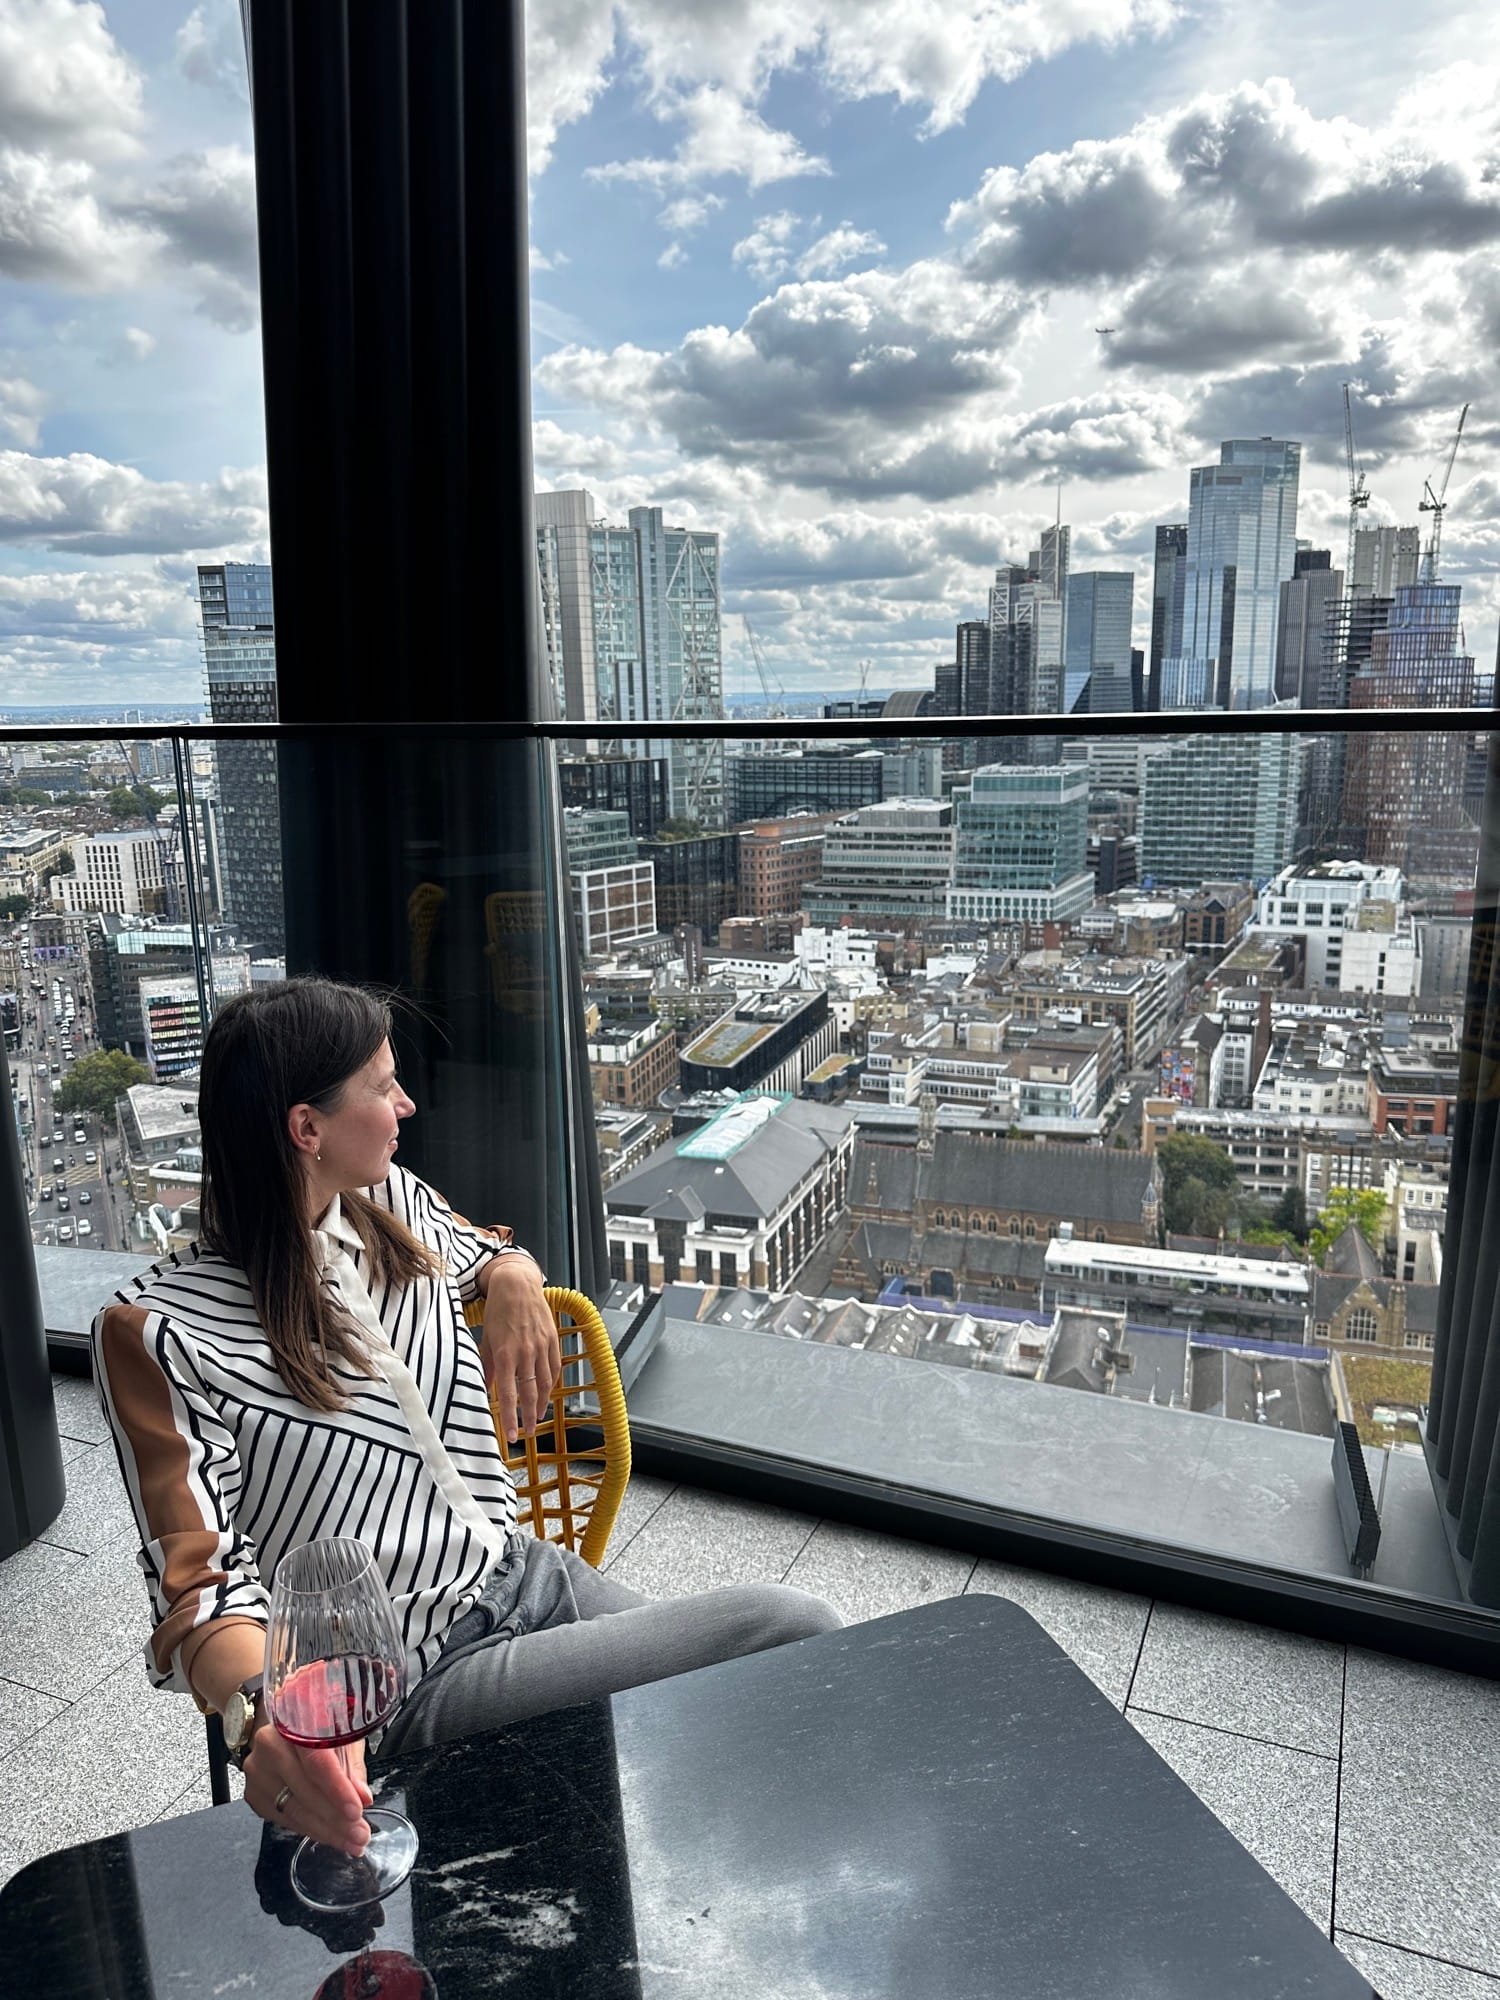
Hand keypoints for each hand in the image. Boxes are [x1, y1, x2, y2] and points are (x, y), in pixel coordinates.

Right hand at [242, 1715, 373, 1856]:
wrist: (283, 1725)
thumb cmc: (317, 1726)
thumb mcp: (342, 1734)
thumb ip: (352, 1766)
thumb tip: (363, 1797)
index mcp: (295, 1720)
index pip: (316, 1761)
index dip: (337, 1789)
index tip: (357, 1811)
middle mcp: (269, 1744)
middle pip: (304, 1790)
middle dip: (336, 1818)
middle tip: (360, 1834)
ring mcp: (257, 1770)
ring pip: (293, 1809)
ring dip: (325, 1829)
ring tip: (350, 1840)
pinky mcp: (253, 1792)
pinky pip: (283, 1817)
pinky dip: (309, 1828)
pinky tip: (329, 1834)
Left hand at [479, 1255, 560, 1442]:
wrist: (516, 1284)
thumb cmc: (498, 1311)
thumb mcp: (487, 1340)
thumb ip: (487, 1367)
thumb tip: (484, 1389)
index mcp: (506, 1354)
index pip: (509, 1395)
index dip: (510, 1418)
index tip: (511, 1435)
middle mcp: (525, 1352)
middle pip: (530, 1394)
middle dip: (529, 1417)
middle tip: (527, 1433)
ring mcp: (541, 1346)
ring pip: (545, 1383)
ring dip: (541, 1404)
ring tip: (536, 1418)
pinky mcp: (552, 1340)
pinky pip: (554, 1368)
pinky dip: (552, 1383)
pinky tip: (547, 1393)